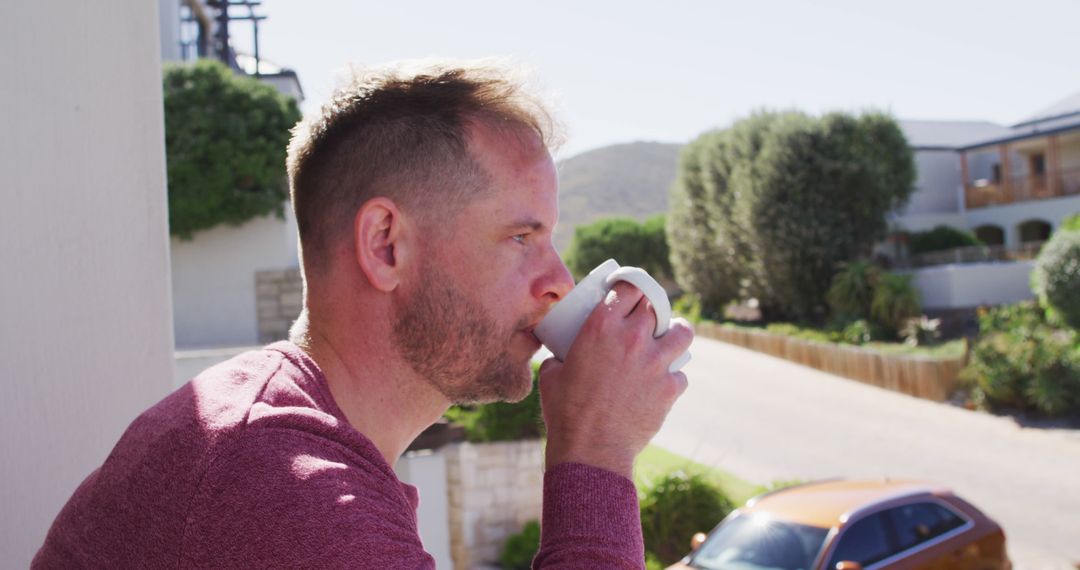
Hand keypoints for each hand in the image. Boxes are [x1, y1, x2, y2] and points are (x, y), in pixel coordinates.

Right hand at [539, 281, 693, 478]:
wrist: (591, 448)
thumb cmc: (565, 412)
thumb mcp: (551, 375)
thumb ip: (559, 357)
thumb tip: (560, 356)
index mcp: (601, 326)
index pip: (629, 286)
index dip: (632, 286)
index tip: (631, 293)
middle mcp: (632, 337)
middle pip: (656, 305)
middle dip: (652, 309)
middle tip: (646, 320)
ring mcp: (655, 361)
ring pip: (682, 331)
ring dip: (676, 333)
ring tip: (670, 340)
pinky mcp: (670, 387)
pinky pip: (680, 374)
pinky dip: (673, 377)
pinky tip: (663, 383)